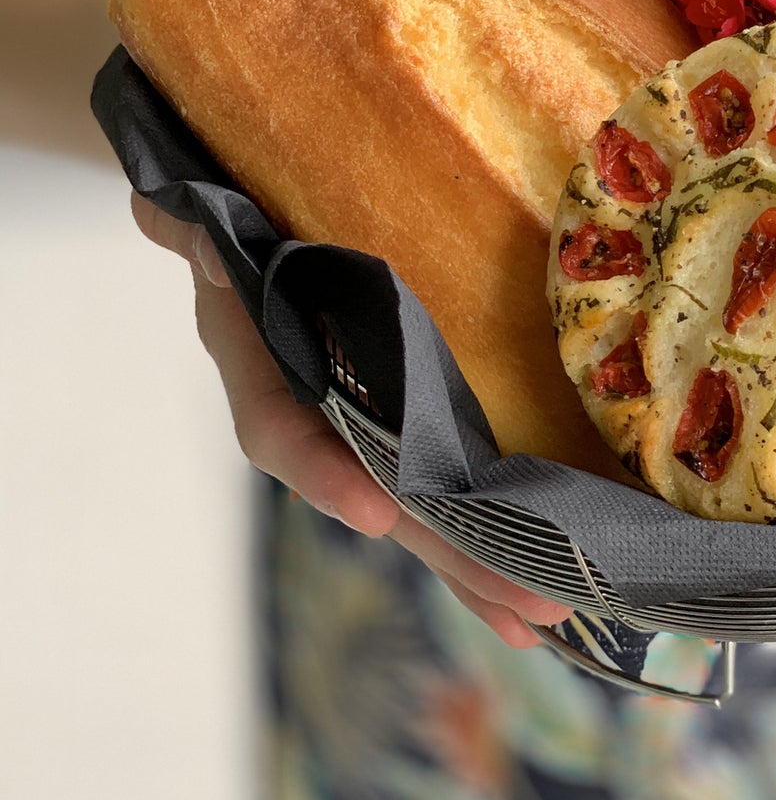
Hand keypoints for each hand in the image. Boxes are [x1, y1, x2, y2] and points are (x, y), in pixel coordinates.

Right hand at [131, 194, 571, 647]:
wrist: (258, 210)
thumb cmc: (234, 216)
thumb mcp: (200, 221)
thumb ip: (191, 231)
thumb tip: (181, 230)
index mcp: (257, 358)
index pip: (281, 429)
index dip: (323, 474)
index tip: (375, 511)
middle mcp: (313, 404)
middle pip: (379, 496)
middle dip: (448, 553)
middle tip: (521, 602)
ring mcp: (364, 418)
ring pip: (420, 509)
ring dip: (480, 564)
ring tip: (542, 617)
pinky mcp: (414, 414)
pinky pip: (448, 481)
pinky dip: (487, 530)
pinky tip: (534, 579)